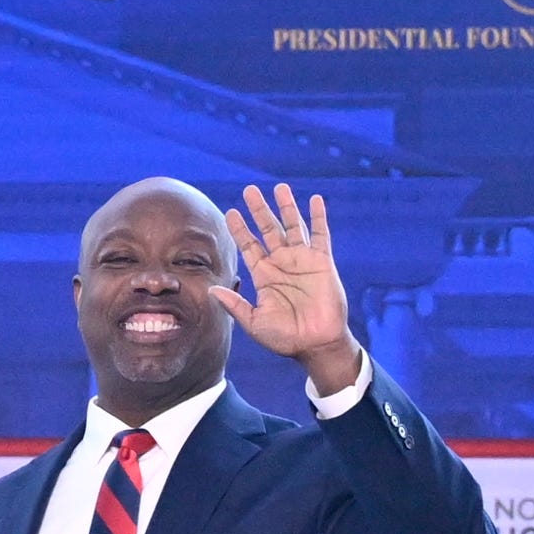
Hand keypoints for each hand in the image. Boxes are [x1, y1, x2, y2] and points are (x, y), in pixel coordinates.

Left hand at [214, 180, 361, 392]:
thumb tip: (211, 289)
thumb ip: (234, 304)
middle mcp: (281, 264)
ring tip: (279, 187)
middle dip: (259, 210)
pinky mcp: (322, 263)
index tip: (230, 212)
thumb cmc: (285, 338)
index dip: (239, 229)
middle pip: (268, 229)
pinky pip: (321, 235)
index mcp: (264, 275)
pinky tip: (315, 200)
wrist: (316, 345)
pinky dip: (318, 217)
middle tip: (249, 190)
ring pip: (292, 226)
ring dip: (286, 207)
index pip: (248, 245)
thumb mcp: (254, 322)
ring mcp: (302, 261)